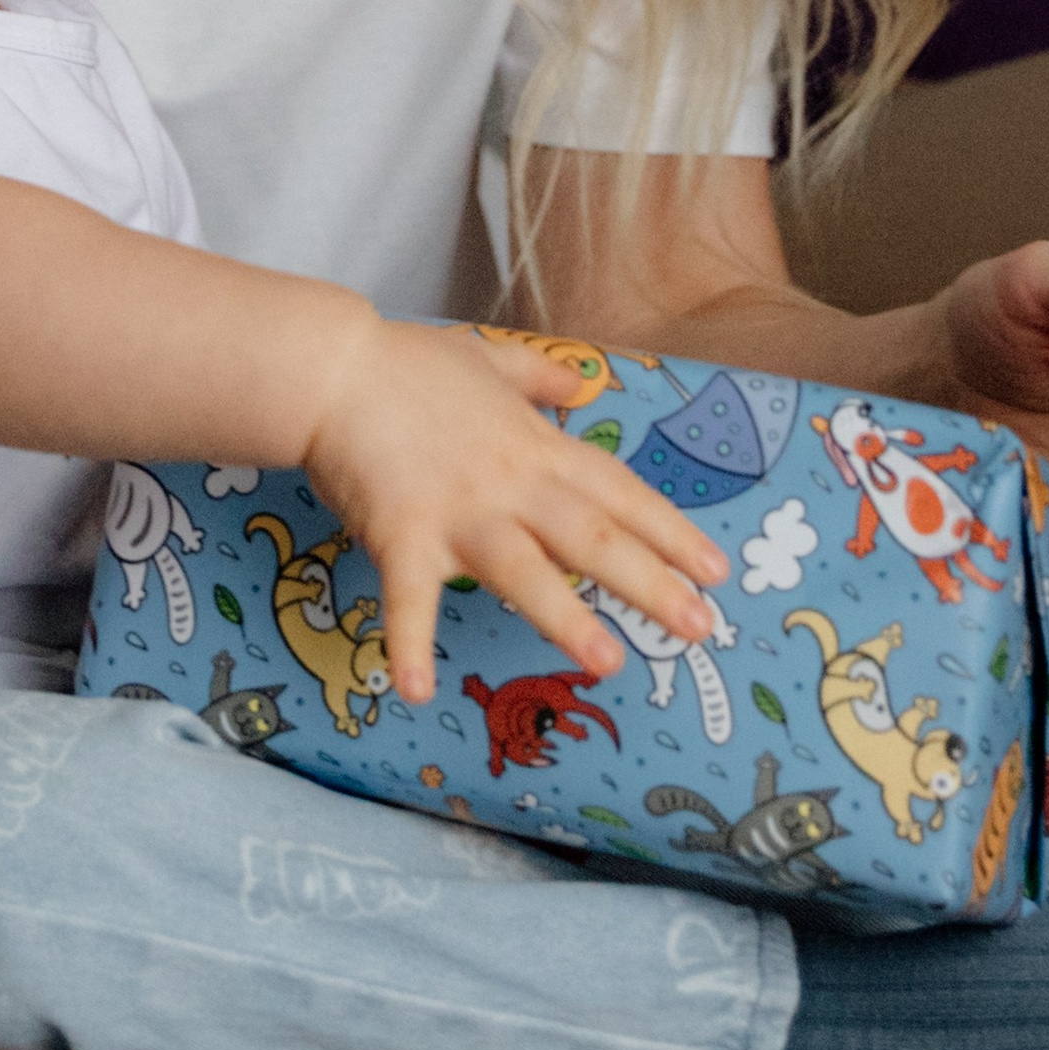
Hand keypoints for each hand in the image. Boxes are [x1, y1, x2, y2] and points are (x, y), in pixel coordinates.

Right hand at [298, 320, 733, 705]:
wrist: (333, 369)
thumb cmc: (406, 365)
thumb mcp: (487, 358)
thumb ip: (539, 375)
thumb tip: (584, 384)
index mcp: (534, 446)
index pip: (617, 492)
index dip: (670, 532)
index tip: (715, 570)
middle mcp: (509, 484)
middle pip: (591, 538)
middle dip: (650, 584)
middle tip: (700, 628)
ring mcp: (458, 512)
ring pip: (523, 572)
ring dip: (566, 619)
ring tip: (608, 663)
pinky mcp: (402, 535)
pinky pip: (409, 599)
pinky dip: (410, 644)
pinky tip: (417, 691)